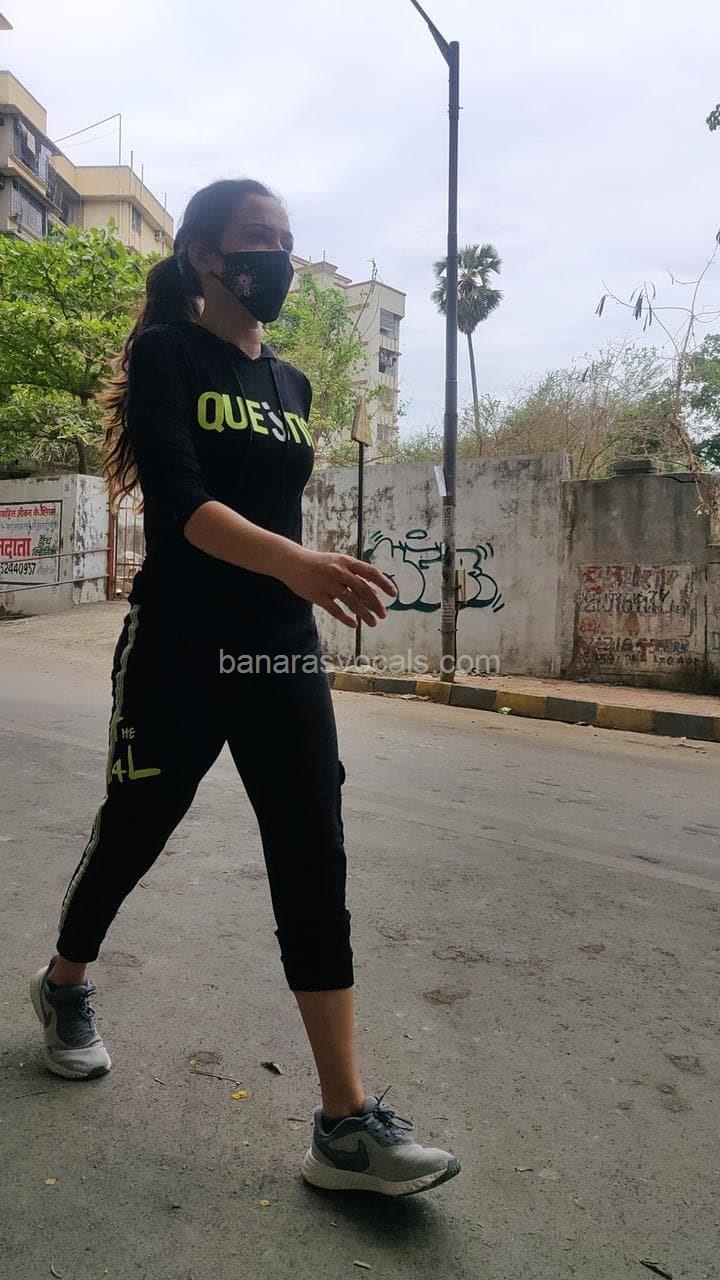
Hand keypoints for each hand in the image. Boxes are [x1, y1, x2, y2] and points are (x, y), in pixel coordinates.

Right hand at [280, 547, 397, 627]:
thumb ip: (357, 575)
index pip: (371, 572)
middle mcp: (339, 572)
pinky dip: (346, 618)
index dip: (384, 583)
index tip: (393, 594)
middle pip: (363, 589)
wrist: (292, 562)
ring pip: (351, 602)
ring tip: (373, 623)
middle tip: (384, 615)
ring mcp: (328, 584)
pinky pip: (335, 610)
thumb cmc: (320, 563)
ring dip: (364, 614)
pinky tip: (354, 624)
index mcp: (346, 561)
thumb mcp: (339, 563)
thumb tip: (376, 591)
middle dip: (376, 604)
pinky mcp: (317, 596)